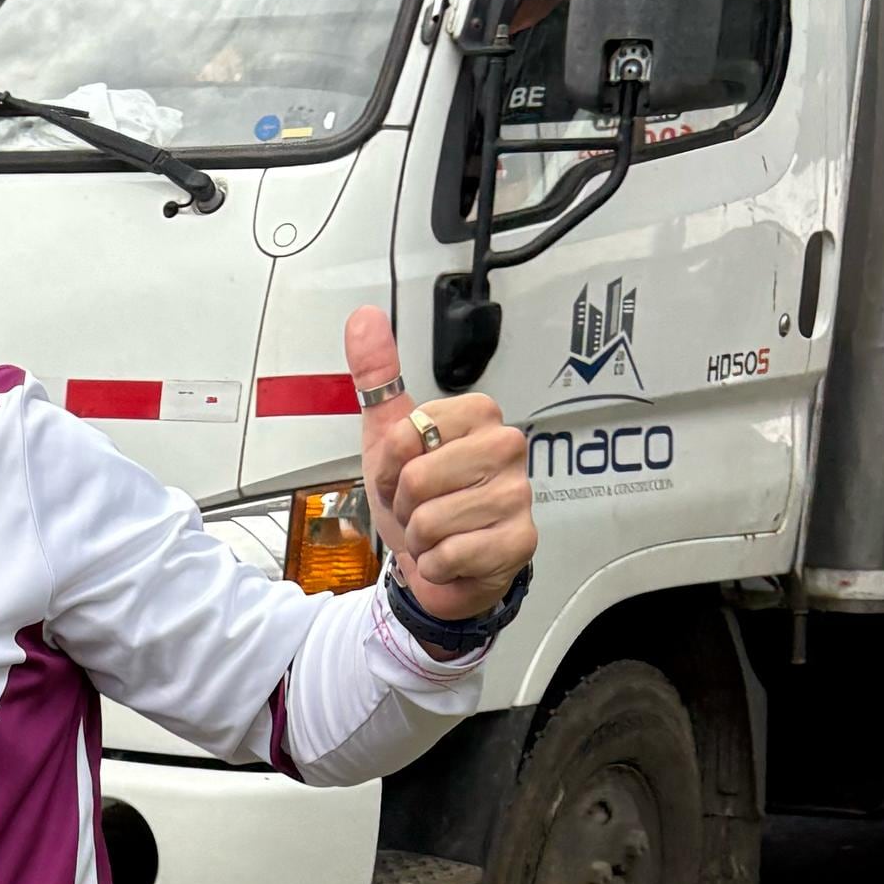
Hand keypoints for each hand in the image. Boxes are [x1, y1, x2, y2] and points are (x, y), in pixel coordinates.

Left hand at [347, 304, 532, 620]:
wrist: (438, 564)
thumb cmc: (420, 500)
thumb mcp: (387, 438)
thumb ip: (376, 377)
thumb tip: (363, 318)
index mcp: (477, 412)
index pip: (404, 437)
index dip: (389, 467)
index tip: (404, 473)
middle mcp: (506, 445)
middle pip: (417, 479)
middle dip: (404, 505)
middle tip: (422, 508)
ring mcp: (518, 494)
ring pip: (431, 520)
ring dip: (421, 539)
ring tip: (438, 533)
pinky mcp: (520, 540)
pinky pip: (450, 555)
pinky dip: (437, 565)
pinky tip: (452, 557)